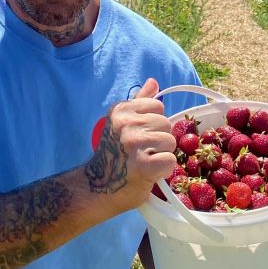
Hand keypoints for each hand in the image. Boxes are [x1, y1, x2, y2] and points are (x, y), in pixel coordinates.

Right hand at [86, 77, 175, 211]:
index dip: (153, 123)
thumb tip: (153, 81)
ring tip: (146, 162)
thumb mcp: (121, 123)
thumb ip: (139, 102)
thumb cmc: (112, 154)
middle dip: (159, 140)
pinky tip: (149, 173)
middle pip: (166, 124)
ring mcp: (134, 144)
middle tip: (142, 152)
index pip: (158, 107)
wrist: (96, 187)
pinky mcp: (143, 165)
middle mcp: (126, 124)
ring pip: (171, 142)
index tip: (140, 136)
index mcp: (121, 111)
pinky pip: (170, 161)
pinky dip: (164, 170)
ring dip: (162, 155)